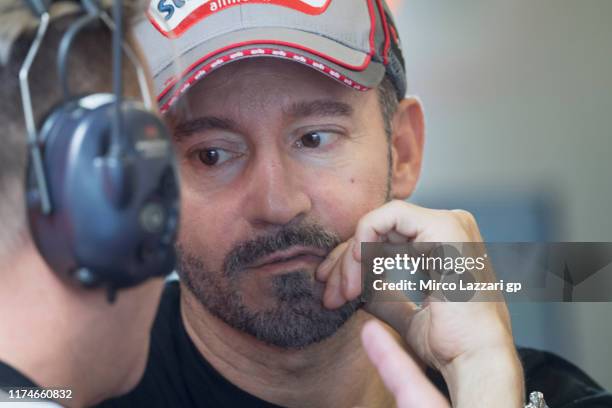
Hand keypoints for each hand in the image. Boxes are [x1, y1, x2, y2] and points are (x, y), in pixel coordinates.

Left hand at [316, 200, 523, 406]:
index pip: (386, 239)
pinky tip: (358, 269)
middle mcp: (449, 230)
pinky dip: (366, 238)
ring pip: (379, 223)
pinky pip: (390, 216)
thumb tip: (356, 285)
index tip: (333, 290)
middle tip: (328, 291)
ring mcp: (450, 224)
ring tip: (341, 291)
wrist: (474, 360)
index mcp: (444, 247)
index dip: (353, 260)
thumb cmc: (450, 343)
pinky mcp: (445, 227)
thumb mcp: (405, 314)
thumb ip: (382, 293)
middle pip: (379, 230)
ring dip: (352, 256)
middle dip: (346, 260)